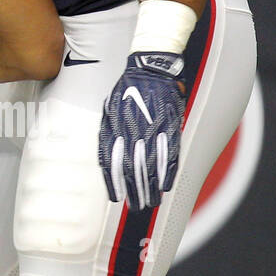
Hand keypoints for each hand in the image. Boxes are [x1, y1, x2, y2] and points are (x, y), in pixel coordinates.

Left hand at [98, 52, 184, 209]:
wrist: (150, 68)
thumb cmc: (127, 90)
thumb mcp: (109, 108)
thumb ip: (107, 132)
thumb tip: (105, 158)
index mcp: (115, 126)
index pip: (112, 161)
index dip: (113, 181)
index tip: (116, 197)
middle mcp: (132, 130)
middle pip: (131, 167)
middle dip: (133, 190)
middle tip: (136, 206)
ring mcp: (153, 129)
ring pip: (151, 164)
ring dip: (151, 186)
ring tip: (151, 202)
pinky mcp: (170, 125)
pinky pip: (169, 152)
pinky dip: (168, 171)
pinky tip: (167, 185)